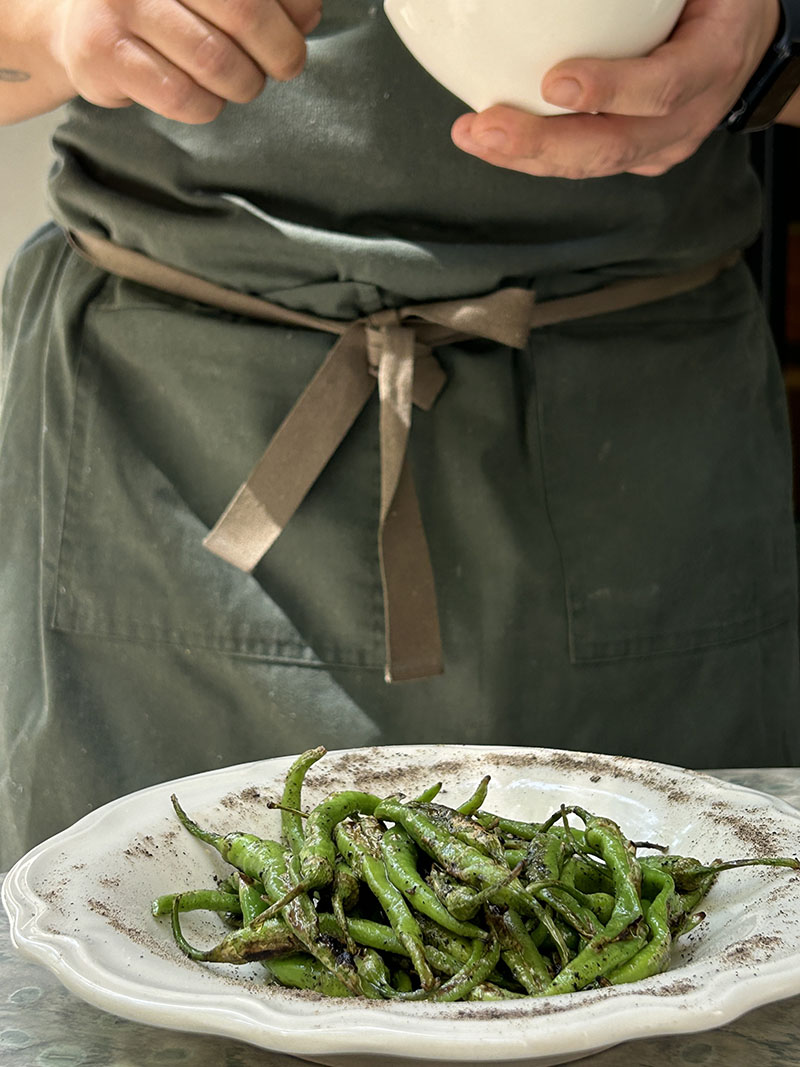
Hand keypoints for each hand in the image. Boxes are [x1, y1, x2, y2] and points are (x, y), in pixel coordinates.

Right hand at [50, 0, 321, 123]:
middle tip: (284, 65)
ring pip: (216, 61)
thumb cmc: (166, 10)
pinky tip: (203, 97)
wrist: (82, 29)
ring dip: (244, 84)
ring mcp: (119, 4)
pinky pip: (182, 96)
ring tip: (240, 82)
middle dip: (280, 49)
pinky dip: (206, 106)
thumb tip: (308, 14)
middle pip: (243, 11)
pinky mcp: (102, 53)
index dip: (292, 7)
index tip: (301, 25)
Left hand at [450, 0, 780, 178]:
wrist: (744, 44)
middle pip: (612, 148)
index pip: (662, 88)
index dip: (611, 89)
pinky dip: (536, 155)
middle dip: (542, 145)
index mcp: (710, 64)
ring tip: (474, 137)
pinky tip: (493, 141)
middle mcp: (688, 119)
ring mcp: (661, 148)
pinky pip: (584, 163)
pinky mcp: (639, 159)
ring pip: (591, 166)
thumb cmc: (714, 2)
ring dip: (526, 157)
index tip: (556, 82)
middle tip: (486, 129)